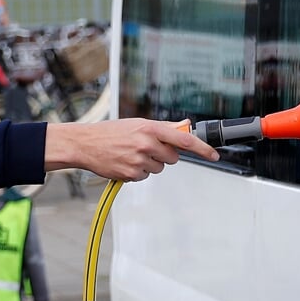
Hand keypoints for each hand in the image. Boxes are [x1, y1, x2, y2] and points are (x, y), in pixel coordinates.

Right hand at [44, 118, 217, 181]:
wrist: (85, 143)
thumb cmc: (111, 132)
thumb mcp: (138, 124)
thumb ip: (164, 127)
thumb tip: (185, 126)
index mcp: (150, 128)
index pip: (184, 140)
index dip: (202, 148)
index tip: (214, 154)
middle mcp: (146, 143)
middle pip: (173, 158)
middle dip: (164, 155)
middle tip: (147, 149)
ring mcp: (138, 160)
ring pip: (159, 168)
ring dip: (150, 164)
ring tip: (132, 155)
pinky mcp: (131, 174)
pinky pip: (145, 176)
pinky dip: (138, 172)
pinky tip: (125, 163)